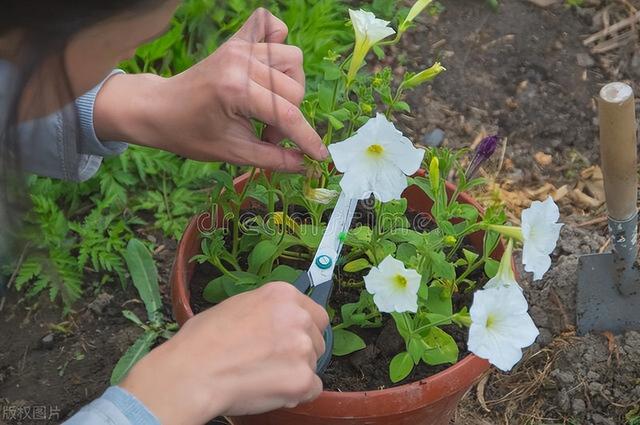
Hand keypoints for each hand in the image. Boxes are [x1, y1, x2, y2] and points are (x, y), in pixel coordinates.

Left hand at [94, 8, 327, 171]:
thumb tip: (305, 164)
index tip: (320, 156)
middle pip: (294, 89)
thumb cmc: (190, 134)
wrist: (158, 109)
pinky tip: (270, 68)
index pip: (287, 115)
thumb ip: (273, 159)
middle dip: (288, 119)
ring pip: (291, 61)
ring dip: (289, 88)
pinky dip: (278, 42)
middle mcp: (241, 62)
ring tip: (267, 109)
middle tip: (267, 136)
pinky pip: (270, 26)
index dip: (307, 139)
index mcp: (236, 90)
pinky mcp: (237, 41)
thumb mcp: (232, 153)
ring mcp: (239, 47)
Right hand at [120, 282, 329, 424]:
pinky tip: (270, 390)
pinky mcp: (302, 379)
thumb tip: (275, 321)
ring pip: (313, 365)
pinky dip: (296, 394)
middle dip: (301, 352)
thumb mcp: (236, 306)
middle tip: (273, 361)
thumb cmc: (203, 341)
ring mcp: (303, 349)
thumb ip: (266, 311)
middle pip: (318, 339)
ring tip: (262, 375)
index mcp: (283, 295)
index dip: (304, 330)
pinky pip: (312, 390)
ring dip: (295, 372)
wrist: (192, 373)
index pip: (315, 314)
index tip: (290, 340)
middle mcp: (298, 317)